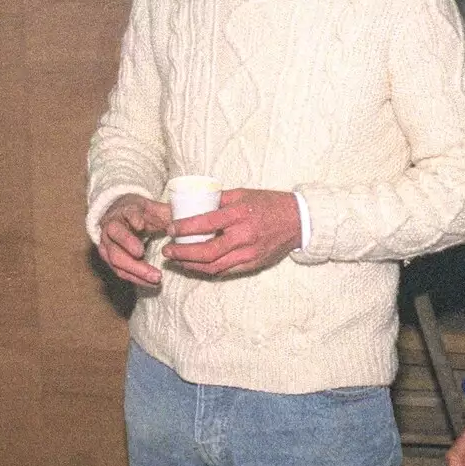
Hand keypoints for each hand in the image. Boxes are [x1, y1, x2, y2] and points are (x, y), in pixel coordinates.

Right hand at [97, 193, 170, 285]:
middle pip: (116, 237)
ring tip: (156, 278)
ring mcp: (106, 243)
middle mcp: (111, 226)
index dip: (133, 217)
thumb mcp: (154, 208)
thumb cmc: (141, 213)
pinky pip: (120, 271)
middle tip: (144, 255)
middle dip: (130, 247)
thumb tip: (185, 221)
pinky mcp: (108, 258)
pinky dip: (136, 278)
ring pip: (116, 258)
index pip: (127, 212)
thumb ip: (167, 214)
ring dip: (135, 270)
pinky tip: (151, 284)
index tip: (140, 225)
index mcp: (125, 210)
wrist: (120, 217)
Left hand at [163, 188, 300, 277]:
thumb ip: (219, 200)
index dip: (184, 228)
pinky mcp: (252, 264)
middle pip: (207, 252)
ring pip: (214, 266)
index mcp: (239, 214)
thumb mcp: (243, 194)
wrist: (298, 221)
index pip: (206, 223)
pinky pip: (225, 271)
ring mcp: (249, 253)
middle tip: (167, 251)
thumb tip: (192, 204)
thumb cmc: (268, 204)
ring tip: (176, 260)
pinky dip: (207, 270)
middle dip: (183, 253)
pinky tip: (195, 266)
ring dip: (191, 265)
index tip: (170, 228)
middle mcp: (244, 236)